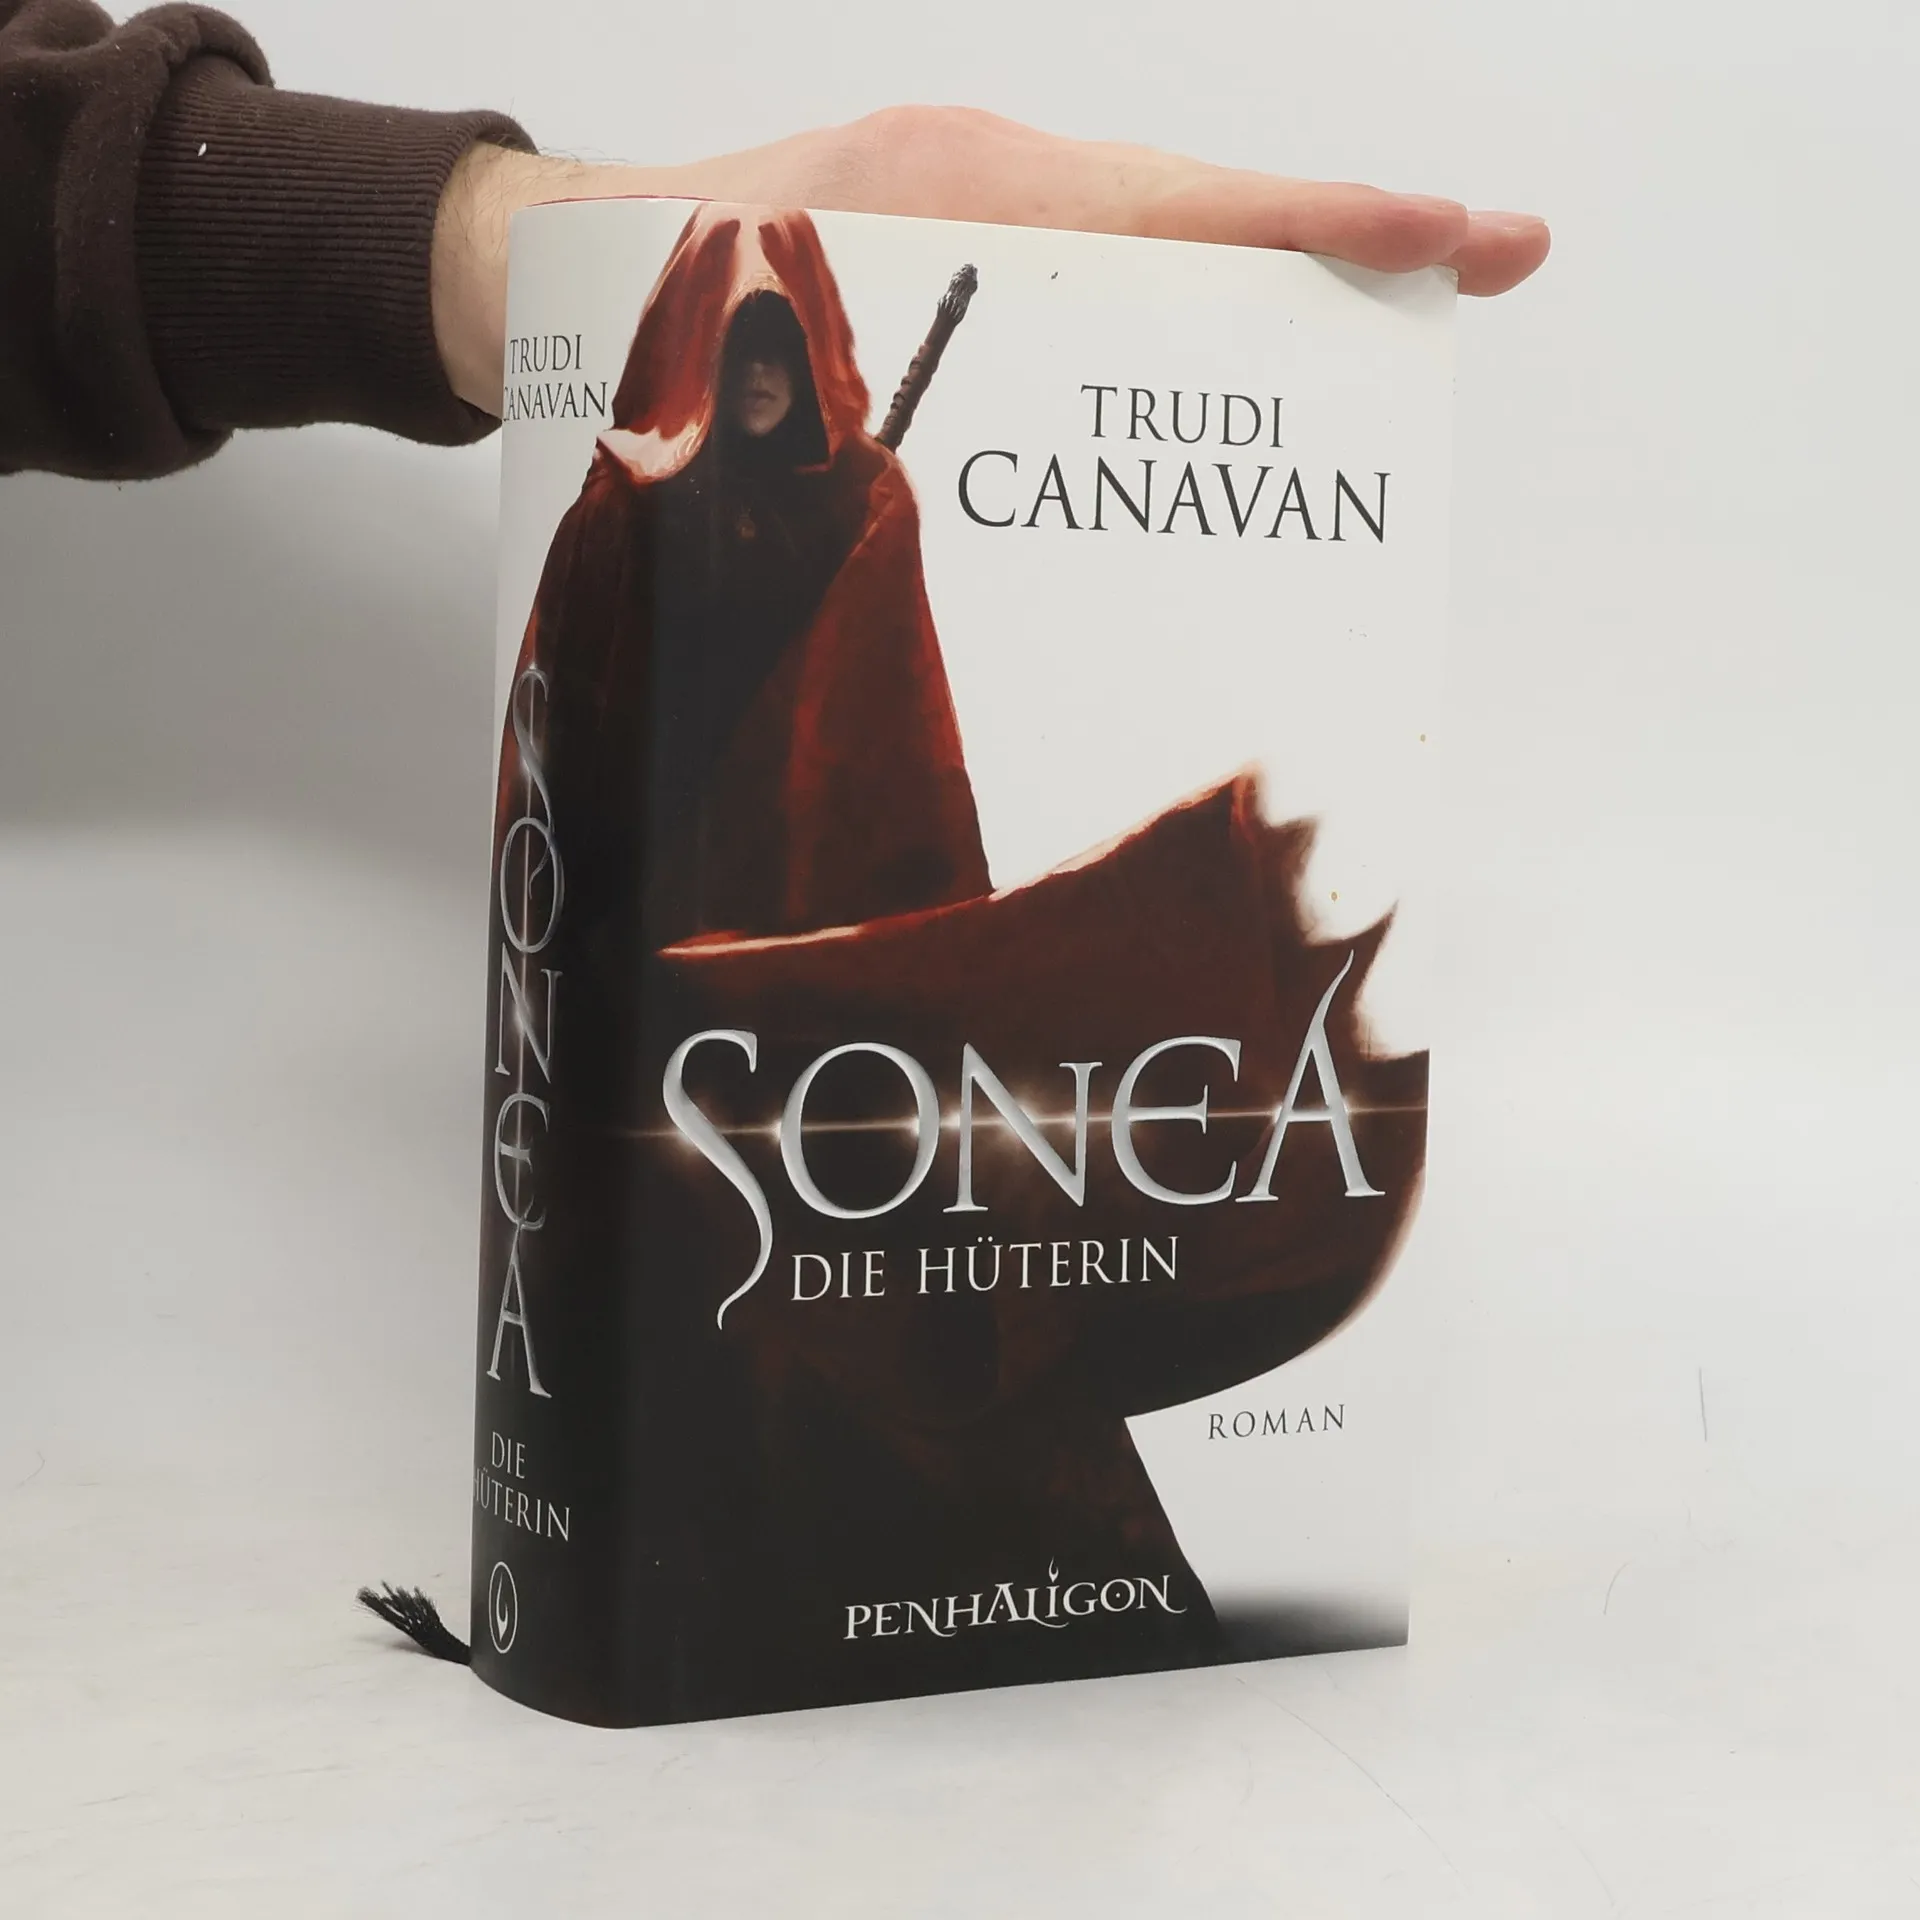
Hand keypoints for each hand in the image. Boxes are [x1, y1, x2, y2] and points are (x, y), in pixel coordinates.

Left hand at [432, 106, 1550, 415]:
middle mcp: (998, 184)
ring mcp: (990, 209)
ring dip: (1265, 285)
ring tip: (1384, 325)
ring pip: (1160, 247)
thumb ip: (849, 368)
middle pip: (1206, 214)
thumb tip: (917, 433)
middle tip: (1480, 258)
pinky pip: (1100, 274)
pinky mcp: (969, 243)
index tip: (1464, 232)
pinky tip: (1207, 379)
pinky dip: (1173, 309)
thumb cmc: (656, 291)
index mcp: (968, 186)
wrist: (572, 259)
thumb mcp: (755, 318)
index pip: (1187, 205)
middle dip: (1342, 239)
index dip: (1332, 224)